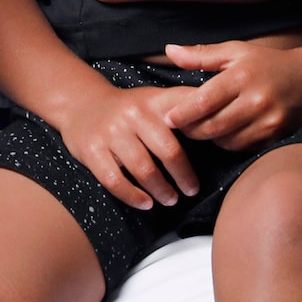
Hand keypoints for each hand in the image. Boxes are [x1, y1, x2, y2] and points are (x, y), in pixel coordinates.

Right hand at [51, 82, 204, 209]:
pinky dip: (133, 196)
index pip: (185, 113)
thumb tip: (221, 125)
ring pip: (143, 169)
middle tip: (191, 190)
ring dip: (161, 189)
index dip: (204, 131)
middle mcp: (133, 114)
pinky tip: (145, 203)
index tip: (217, 149)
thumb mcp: (153, 98)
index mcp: (153, 101)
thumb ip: (182, 108)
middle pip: (168, 150)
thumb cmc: (127, 109)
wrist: (80, 105)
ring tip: (170, 199)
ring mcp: (111, 133)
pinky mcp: (92, 151)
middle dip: (184, 176)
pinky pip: (115, 180)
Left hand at [162, 42, 301, 149]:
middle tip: (179, 127)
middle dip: (191, 130)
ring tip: (201, 127)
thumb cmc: (268, 63)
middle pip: (212, 127)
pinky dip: (229, 143)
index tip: (167, 119)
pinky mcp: (275, 137)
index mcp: (242, 77)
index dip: (183, 114)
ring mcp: (268, 122)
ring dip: (210, 138)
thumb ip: (202, 54)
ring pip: (226, 142)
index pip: (205, 101)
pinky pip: (243, 148)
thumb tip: (169, 50)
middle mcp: (256, 101)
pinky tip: (223, 132)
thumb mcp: (235, 51)